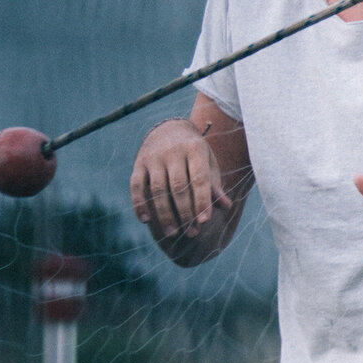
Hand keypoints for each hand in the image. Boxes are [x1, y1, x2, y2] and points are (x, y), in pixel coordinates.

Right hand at [131, 116, 229, 240]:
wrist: (169, 129)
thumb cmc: (195, 153)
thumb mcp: (208, 163)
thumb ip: (215, 185)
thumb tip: (226, 206)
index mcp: (195, 149)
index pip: (199, 178)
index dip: (201, 200)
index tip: (204, 221)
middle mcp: (173, 152)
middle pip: (178, 187)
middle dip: (185, 213)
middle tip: (191, 233)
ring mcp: (153, 157)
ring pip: (157, 190)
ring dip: (164, 214)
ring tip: (172, 233)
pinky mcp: (138, 163)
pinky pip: (136, 186)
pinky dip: (139, 204)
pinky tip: (146, 221)